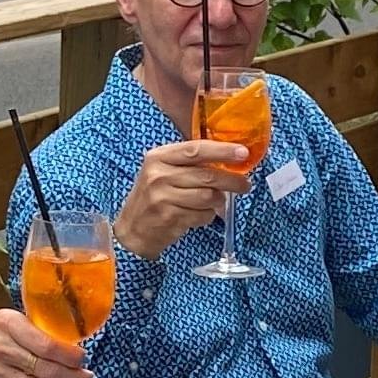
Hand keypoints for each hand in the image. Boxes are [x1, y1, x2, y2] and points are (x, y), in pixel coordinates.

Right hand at [112, 139, 252, 259]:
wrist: (132, 228)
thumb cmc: (154, 195)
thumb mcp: (163, 171)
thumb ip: (190, 163)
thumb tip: (229, 158)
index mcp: (159, 157)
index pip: (195, 149)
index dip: (222, 151)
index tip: (243, 152)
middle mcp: (158, 175)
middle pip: (206, 176)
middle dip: (232, 181)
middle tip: (245, 184)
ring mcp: (162, 197)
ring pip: (208, 197)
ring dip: (218, 201)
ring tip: (216, 201)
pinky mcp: (169, 218)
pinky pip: (202, 215)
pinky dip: (207, 216)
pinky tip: (199, 214)